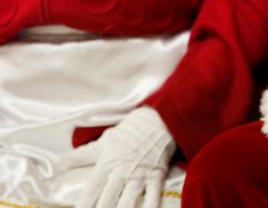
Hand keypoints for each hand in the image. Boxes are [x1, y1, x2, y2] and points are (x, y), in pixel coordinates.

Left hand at [59, 106, 175, 207]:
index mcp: (107, 163)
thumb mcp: (104, 140)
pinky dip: (151, 206)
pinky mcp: (157, 174)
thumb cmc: (131, 130)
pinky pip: (154, 195)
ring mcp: (140, 174)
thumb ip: (81, 155)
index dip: (84, 206)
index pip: (91, 191)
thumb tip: (59, 164)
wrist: (160, 118)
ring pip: (129, 200)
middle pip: (108, 200)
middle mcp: (122, 171)